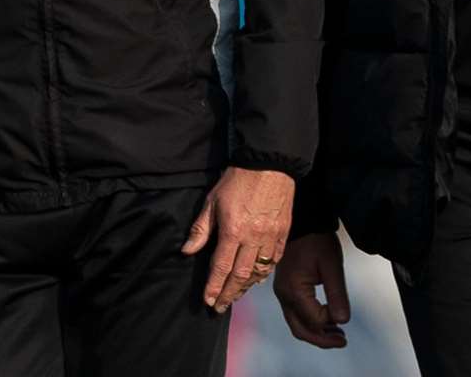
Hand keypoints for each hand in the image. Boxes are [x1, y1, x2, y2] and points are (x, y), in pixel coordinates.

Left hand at [181, 166, 294, 312]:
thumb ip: (200, 229)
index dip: (214, 287)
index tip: (208, 301)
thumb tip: (187, 251)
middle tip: (220, 307)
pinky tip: (256, 277)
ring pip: (259, 270)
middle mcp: (253, 237)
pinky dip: (265, 272)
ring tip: (235, 295)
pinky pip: (274, 259)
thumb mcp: (212, 201)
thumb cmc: (237, 180)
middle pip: (240, 275)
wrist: (269, 163)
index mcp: (233, 230)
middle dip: (229, 293)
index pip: (221, 267)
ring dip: (246, 286)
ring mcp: (270, 235)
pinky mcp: (283, 231)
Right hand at [273, 231, 349, 348]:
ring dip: (316, 331)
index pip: (314, 320)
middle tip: (343, 341)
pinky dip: (310, 321)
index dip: (331, 323)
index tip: (345, 319)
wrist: (303, 221)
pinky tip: (326, 319)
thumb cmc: (317, 240)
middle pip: (300, 329)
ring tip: (337, 333)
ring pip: (296, 324)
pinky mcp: (285, 288)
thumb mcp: (332, 265)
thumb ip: (337, 294)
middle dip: (322, 339)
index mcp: (294, 290)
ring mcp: (282, 292)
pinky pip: (295, 313)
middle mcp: (283, 295)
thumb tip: (343, 321)